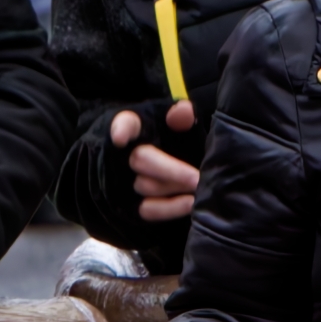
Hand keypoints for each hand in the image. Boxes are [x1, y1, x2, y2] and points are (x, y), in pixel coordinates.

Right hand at [105, 101, 199, 220]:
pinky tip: (191, 204)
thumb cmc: (173, 139)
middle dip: (171, 170)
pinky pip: (148, 209)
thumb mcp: (177, 124)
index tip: (120, 138)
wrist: (165, 163)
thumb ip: (180, 117)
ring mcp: (124, 181)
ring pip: (146, 186)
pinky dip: (171, 207)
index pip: (125, 124)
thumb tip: (183, 111)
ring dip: (175, 188)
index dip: (121, 130)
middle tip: (197, 178)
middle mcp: (123, 154)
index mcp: (134, 126)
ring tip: (200, 189)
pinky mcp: (131, 206)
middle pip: (140, 159)